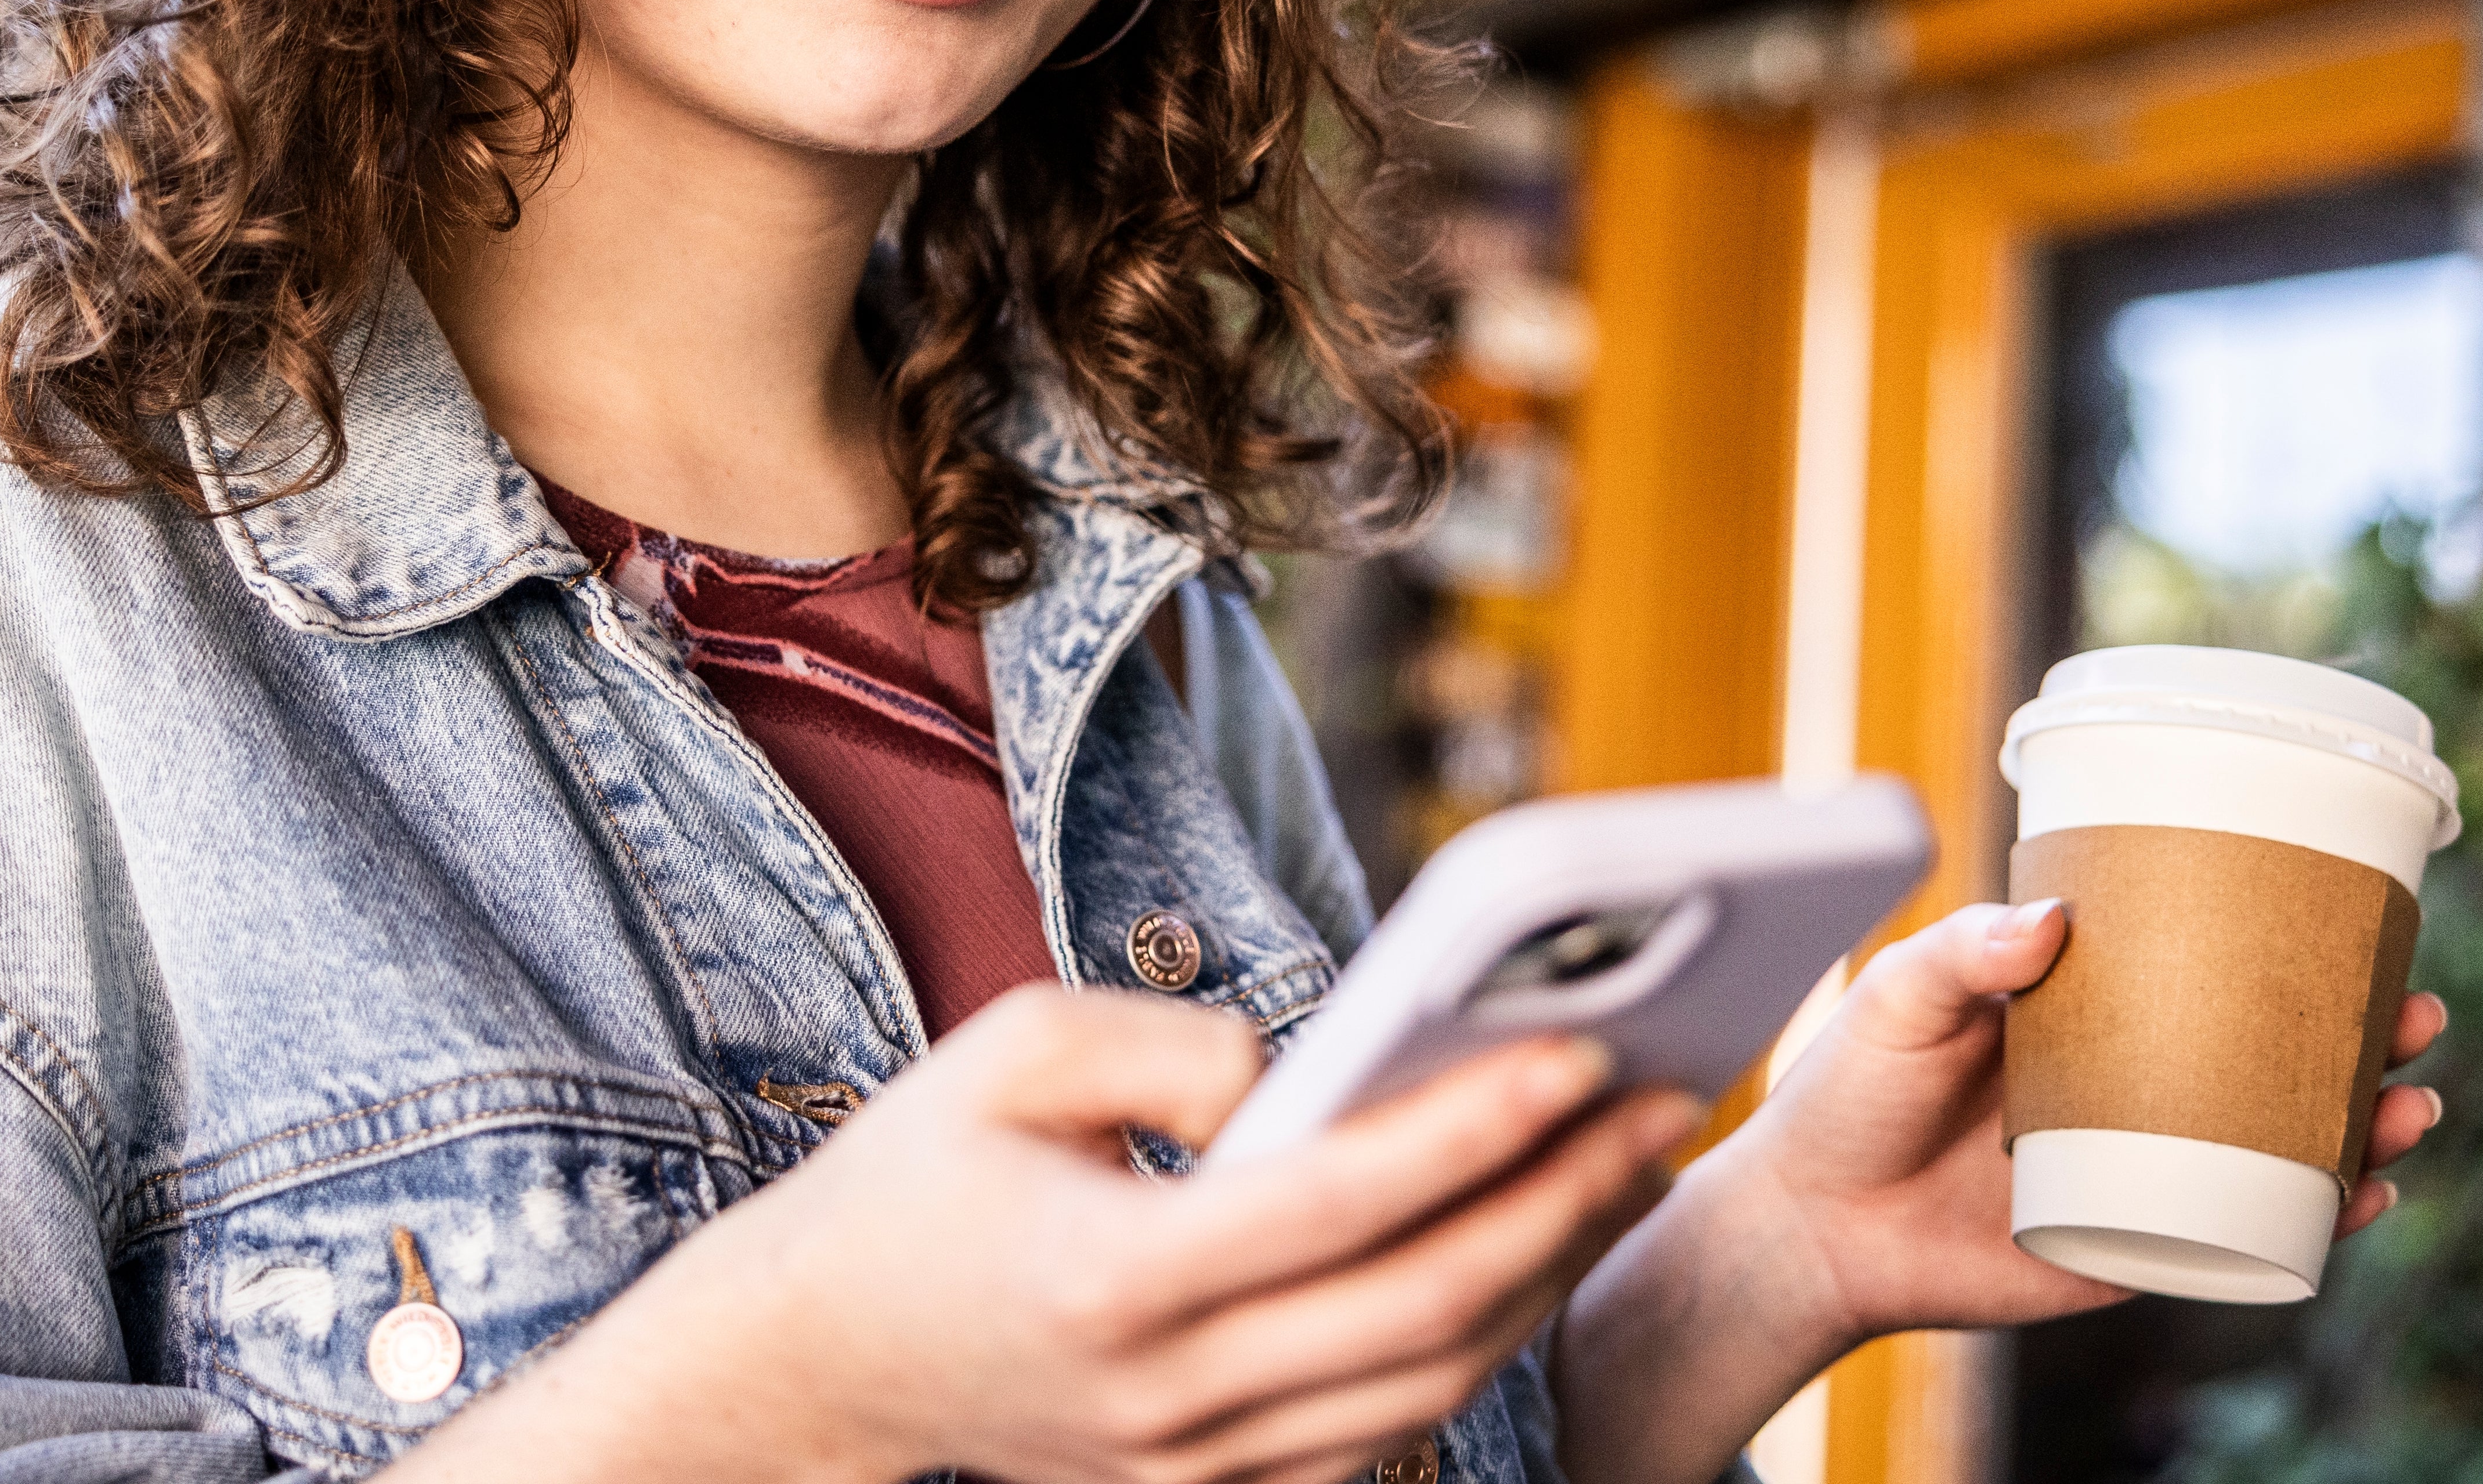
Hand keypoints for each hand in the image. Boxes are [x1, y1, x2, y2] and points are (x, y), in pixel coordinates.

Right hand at [402, 984, 1704, 1483]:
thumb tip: (1308, 1068)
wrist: (820, 1355)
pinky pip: (1382, 1432)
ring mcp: (1193, 1463)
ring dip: (1546, 1276)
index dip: (1479, 1122)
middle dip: (1562, 1200)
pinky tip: (1528, 1258)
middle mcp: (1167, 1394)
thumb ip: (1165, 1040)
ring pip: (1429, 1384)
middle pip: (1424, 1305)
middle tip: (1662, 1099)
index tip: (1582, 1047)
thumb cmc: (914, 1177)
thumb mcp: (1006, 1052)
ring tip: (1621, 1169)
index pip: (1347, 1198)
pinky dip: (1475, 1348)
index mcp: (1114, 1274)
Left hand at [1721, 900, 2449, 1344]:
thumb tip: (2050, 922)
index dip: (2289, 951)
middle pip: (2272, 1053)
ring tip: (2405, 1107)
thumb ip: (1962, 954)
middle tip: (2412, 1017)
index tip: (2358, 927)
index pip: (2208, 968)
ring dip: (2362, 1126)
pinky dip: (2315, 1218)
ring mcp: (2142, 1165)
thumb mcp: (1895, 999)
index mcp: (2087, 1009)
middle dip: (2360, 1038)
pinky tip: (2358, 1196)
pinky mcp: (2136, 1242)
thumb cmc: (1847, 1094)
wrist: (1810, 1222)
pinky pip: (2246, 1233)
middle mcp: (2131, 1082)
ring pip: (2281, 1142)